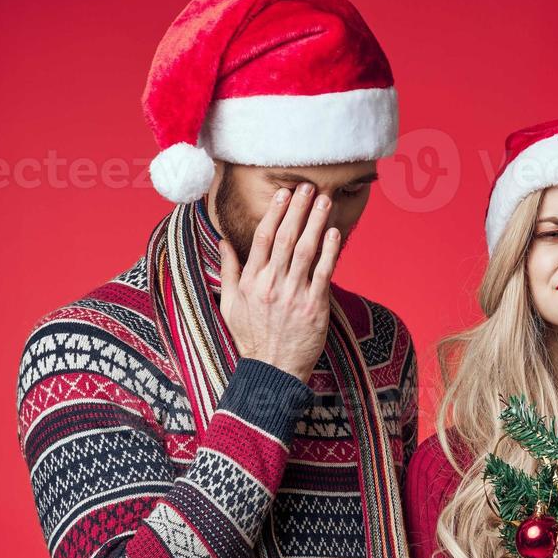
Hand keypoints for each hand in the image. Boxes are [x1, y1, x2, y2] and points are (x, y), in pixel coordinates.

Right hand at [218, 183, 339, 383]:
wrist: (273, 370)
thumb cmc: (251, 337)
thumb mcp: (230, 305)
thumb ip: (229, 271)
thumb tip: (223, 242)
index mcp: (252, 281)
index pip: (263, 238)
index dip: (275, 213)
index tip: (283, 194)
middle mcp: (272, 285)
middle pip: (287, 238)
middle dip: (298, 209)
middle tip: (308, 187)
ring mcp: (294, 295)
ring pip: (306, 251)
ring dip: (316, 223)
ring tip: (324, 201)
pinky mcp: (314, 307)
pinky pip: (323, 273)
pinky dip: (329, 251)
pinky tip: (334, 233)